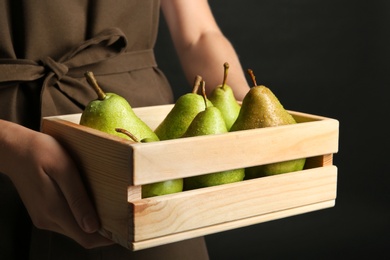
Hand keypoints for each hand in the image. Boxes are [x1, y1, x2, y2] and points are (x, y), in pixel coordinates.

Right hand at [2, 122, 112, 247]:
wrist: (14, 148)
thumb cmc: (41, 152)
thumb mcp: (65, 170)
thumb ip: (78, 199)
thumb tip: (92, 227)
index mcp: (54, 210)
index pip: (87, 238)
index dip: (107, 238)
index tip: (124, 228)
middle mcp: (48, 219)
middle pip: (82, 236)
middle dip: (103, 231)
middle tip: (120, 215)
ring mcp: (43, 217)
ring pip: (74, 230)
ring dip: (91, 223)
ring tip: (106, 206)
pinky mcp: (42, 212)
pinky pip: (66, 221)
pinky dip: (80, 217)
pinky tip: (87, 201)